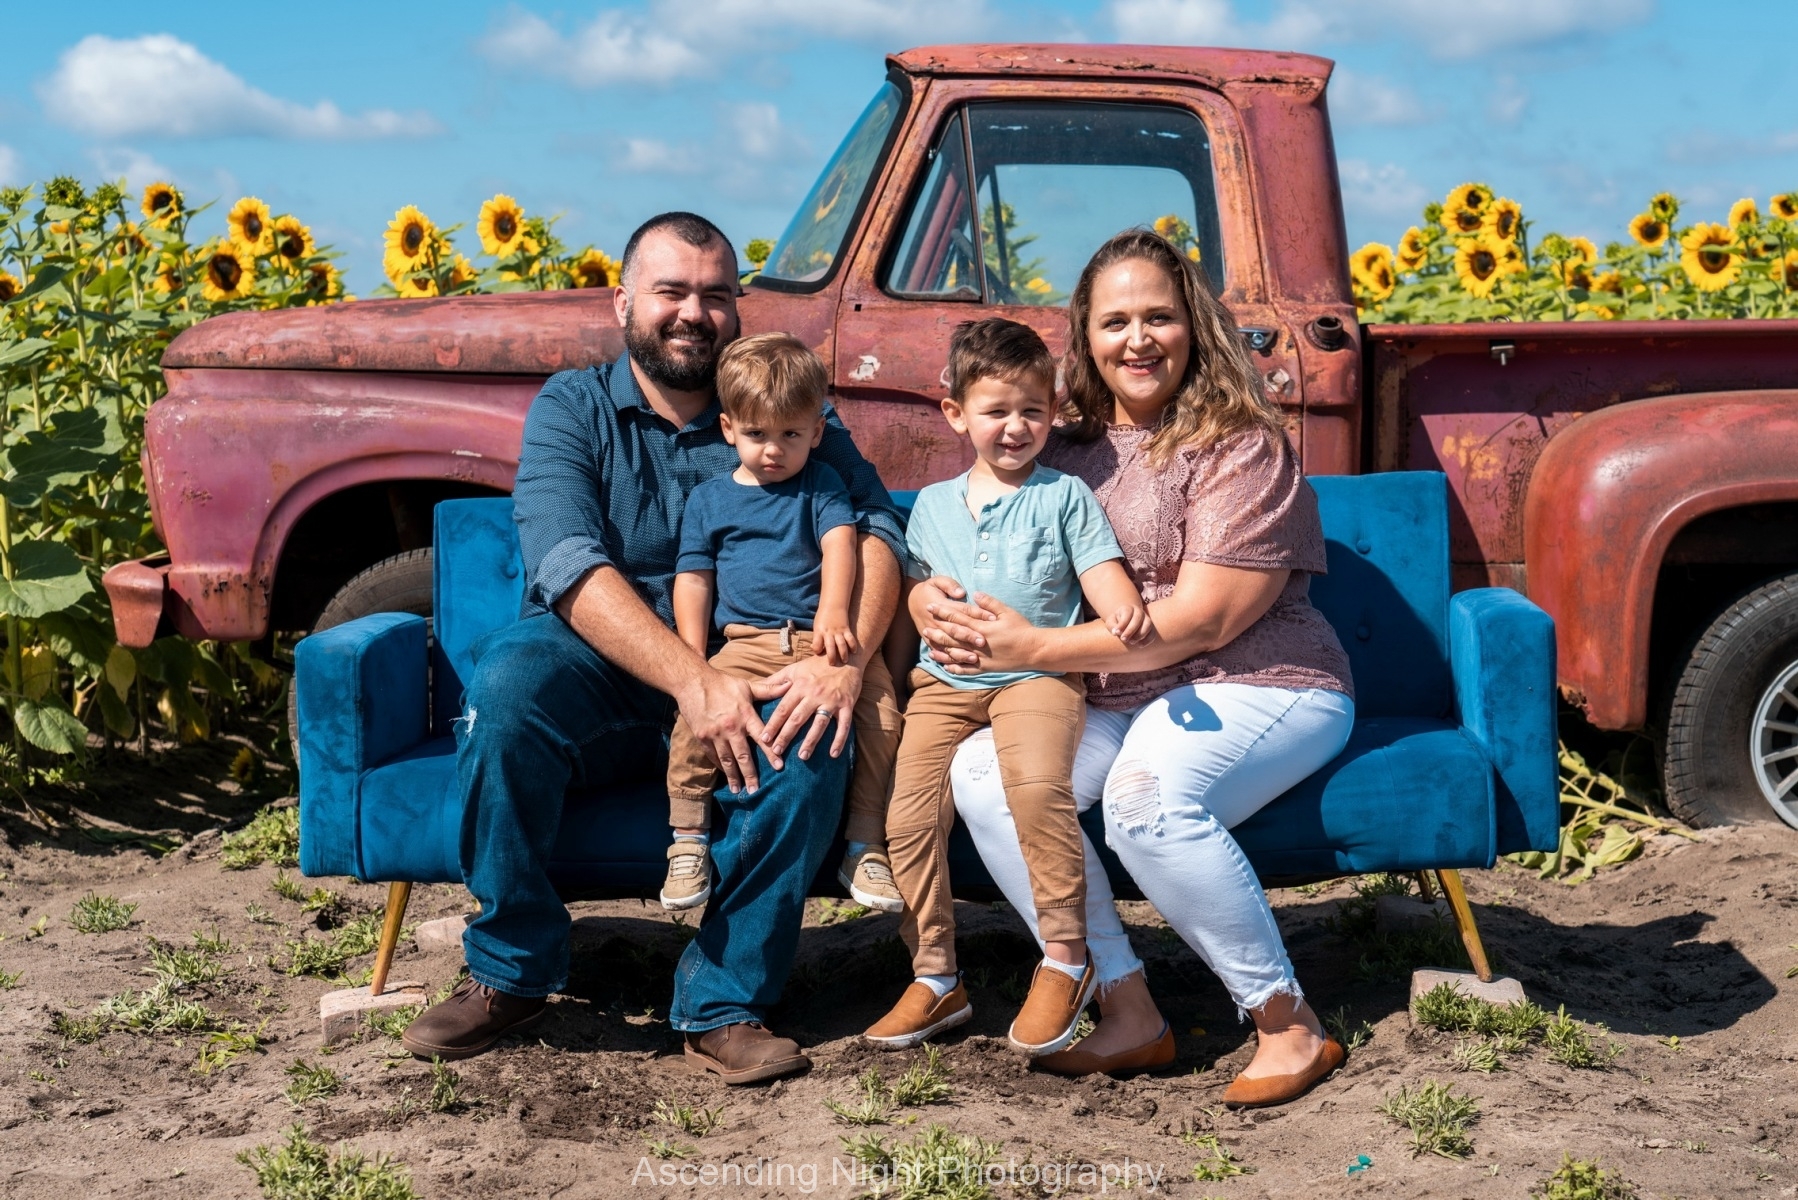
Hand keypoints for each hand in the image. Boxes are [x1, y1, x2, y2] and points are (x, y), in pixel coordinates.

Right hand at [676, 667, 778, 793]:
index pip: (762, 738)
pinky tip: (726, 774)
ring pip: (726, 760)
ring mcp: (715, 734)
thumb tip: (790, 684)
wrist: (692, 682)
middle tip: (756, 790)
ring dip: (733, 776)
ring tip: (738, 790)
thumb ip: (769, 690)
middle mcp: (731, 728)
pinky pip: (713, 755)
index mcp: (745, 715)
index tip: (779, 768)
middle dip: (750, 775)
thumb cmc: (722, 683)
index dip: (771, 753)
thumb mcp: (746, 685)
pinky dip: (720, 766)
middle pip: (743, 756)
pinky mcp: (702, 737)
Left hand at [756, 654, 863, 761]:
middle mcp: (814, 694)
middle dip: (786, 736)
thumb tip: (757, 687)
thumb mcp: (794, 669)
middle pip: (798, 718)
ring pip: (819, 724)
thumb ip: (776, 680)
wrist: (845, 657)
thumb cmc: (816, 665)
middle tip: (776, 751)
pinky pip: (844, 725)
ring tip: (802, 756)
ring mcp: (831, 700)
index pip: (783, 708)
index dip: (773, 724)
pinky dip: (840, 740)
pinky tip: (834, 754)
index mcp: (800, 686)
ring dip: (811, 741)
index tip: (763, 738)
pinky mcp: (847, 704)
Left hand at [811, 612, 858, 666]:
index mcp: (819, 631)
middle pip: (830, 646)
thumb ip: (817, 638)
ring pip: (841, 644)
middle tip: (832, 664)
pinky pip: (850, 638)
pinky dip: (853, 645)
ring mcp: (838, 631)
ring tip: (845, 660)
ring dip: (843, 653)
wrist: (833, 605)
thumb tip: (816, 650)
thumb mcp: (816, 626)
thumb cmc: (823, 617)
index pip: (816, 644)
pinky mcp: (846, 629)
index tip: (818, 653)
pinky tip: (854, 651)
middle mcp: (828, 632)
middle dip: (831, 656)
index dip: (817, 649)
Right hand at [912, 576, 987, 670]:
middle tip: (984, 641)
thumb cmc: (930, 589)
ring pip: (948, 646)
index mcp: (942, 606)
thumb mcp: (938, 581)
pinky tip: (960, 665)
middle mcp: (937, 622)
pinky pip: (941, 653)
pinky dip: (950, 660)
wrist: (912, 600)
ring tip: (974, 658)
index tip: (992, 618)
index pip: (963, 611)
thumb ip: (950, 585)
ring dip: (961, 653)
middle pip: (956, 630)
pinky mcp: (931, 642)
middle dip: (970, 636)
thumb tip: (960, 592)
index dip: (978, 614)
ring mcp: (933, 634)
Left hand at [928, 592, 1040, 675]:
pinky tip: (945, 666)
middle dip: (937, 631)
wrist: (1033, 651)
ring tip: (929, 648)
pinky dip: (954, 668)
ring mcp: (980, 657)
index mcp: (982, 627)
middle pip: (952, 636)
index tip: (931, 607)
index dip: (943, 612)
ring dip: (941, 650)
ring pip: (956, 654)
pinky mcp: (985, 668)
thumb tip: (974, 593)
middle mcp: (978, 643)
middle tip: (924, 627)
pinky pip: (966, 669)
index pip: (958, 617)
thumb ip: (990, 603)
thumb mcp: (1007, 612)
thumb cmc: (1022, 629)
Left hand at [1108, 603, 1152, 645]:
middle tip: (1123, 639)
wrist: (1126, 622)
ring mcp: (1147, 619)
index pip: (1127, 613)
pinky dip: (1147, 640)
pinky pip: (1152, 633)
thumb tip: (1115, 632)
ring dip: (1140, 634)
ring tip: (1131, 642)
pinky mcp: (1151, 628)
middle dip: (1130, 630)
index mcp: (1128, 609)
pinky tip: (1139, 645)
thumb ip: (1112, 626)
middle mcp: (1139, 612)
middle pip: (1138, 618)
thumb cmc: (1117, 622)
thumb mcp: (1111, 622)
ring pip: (1148, 625)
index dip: (1122, 623)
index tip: (1116, 632)